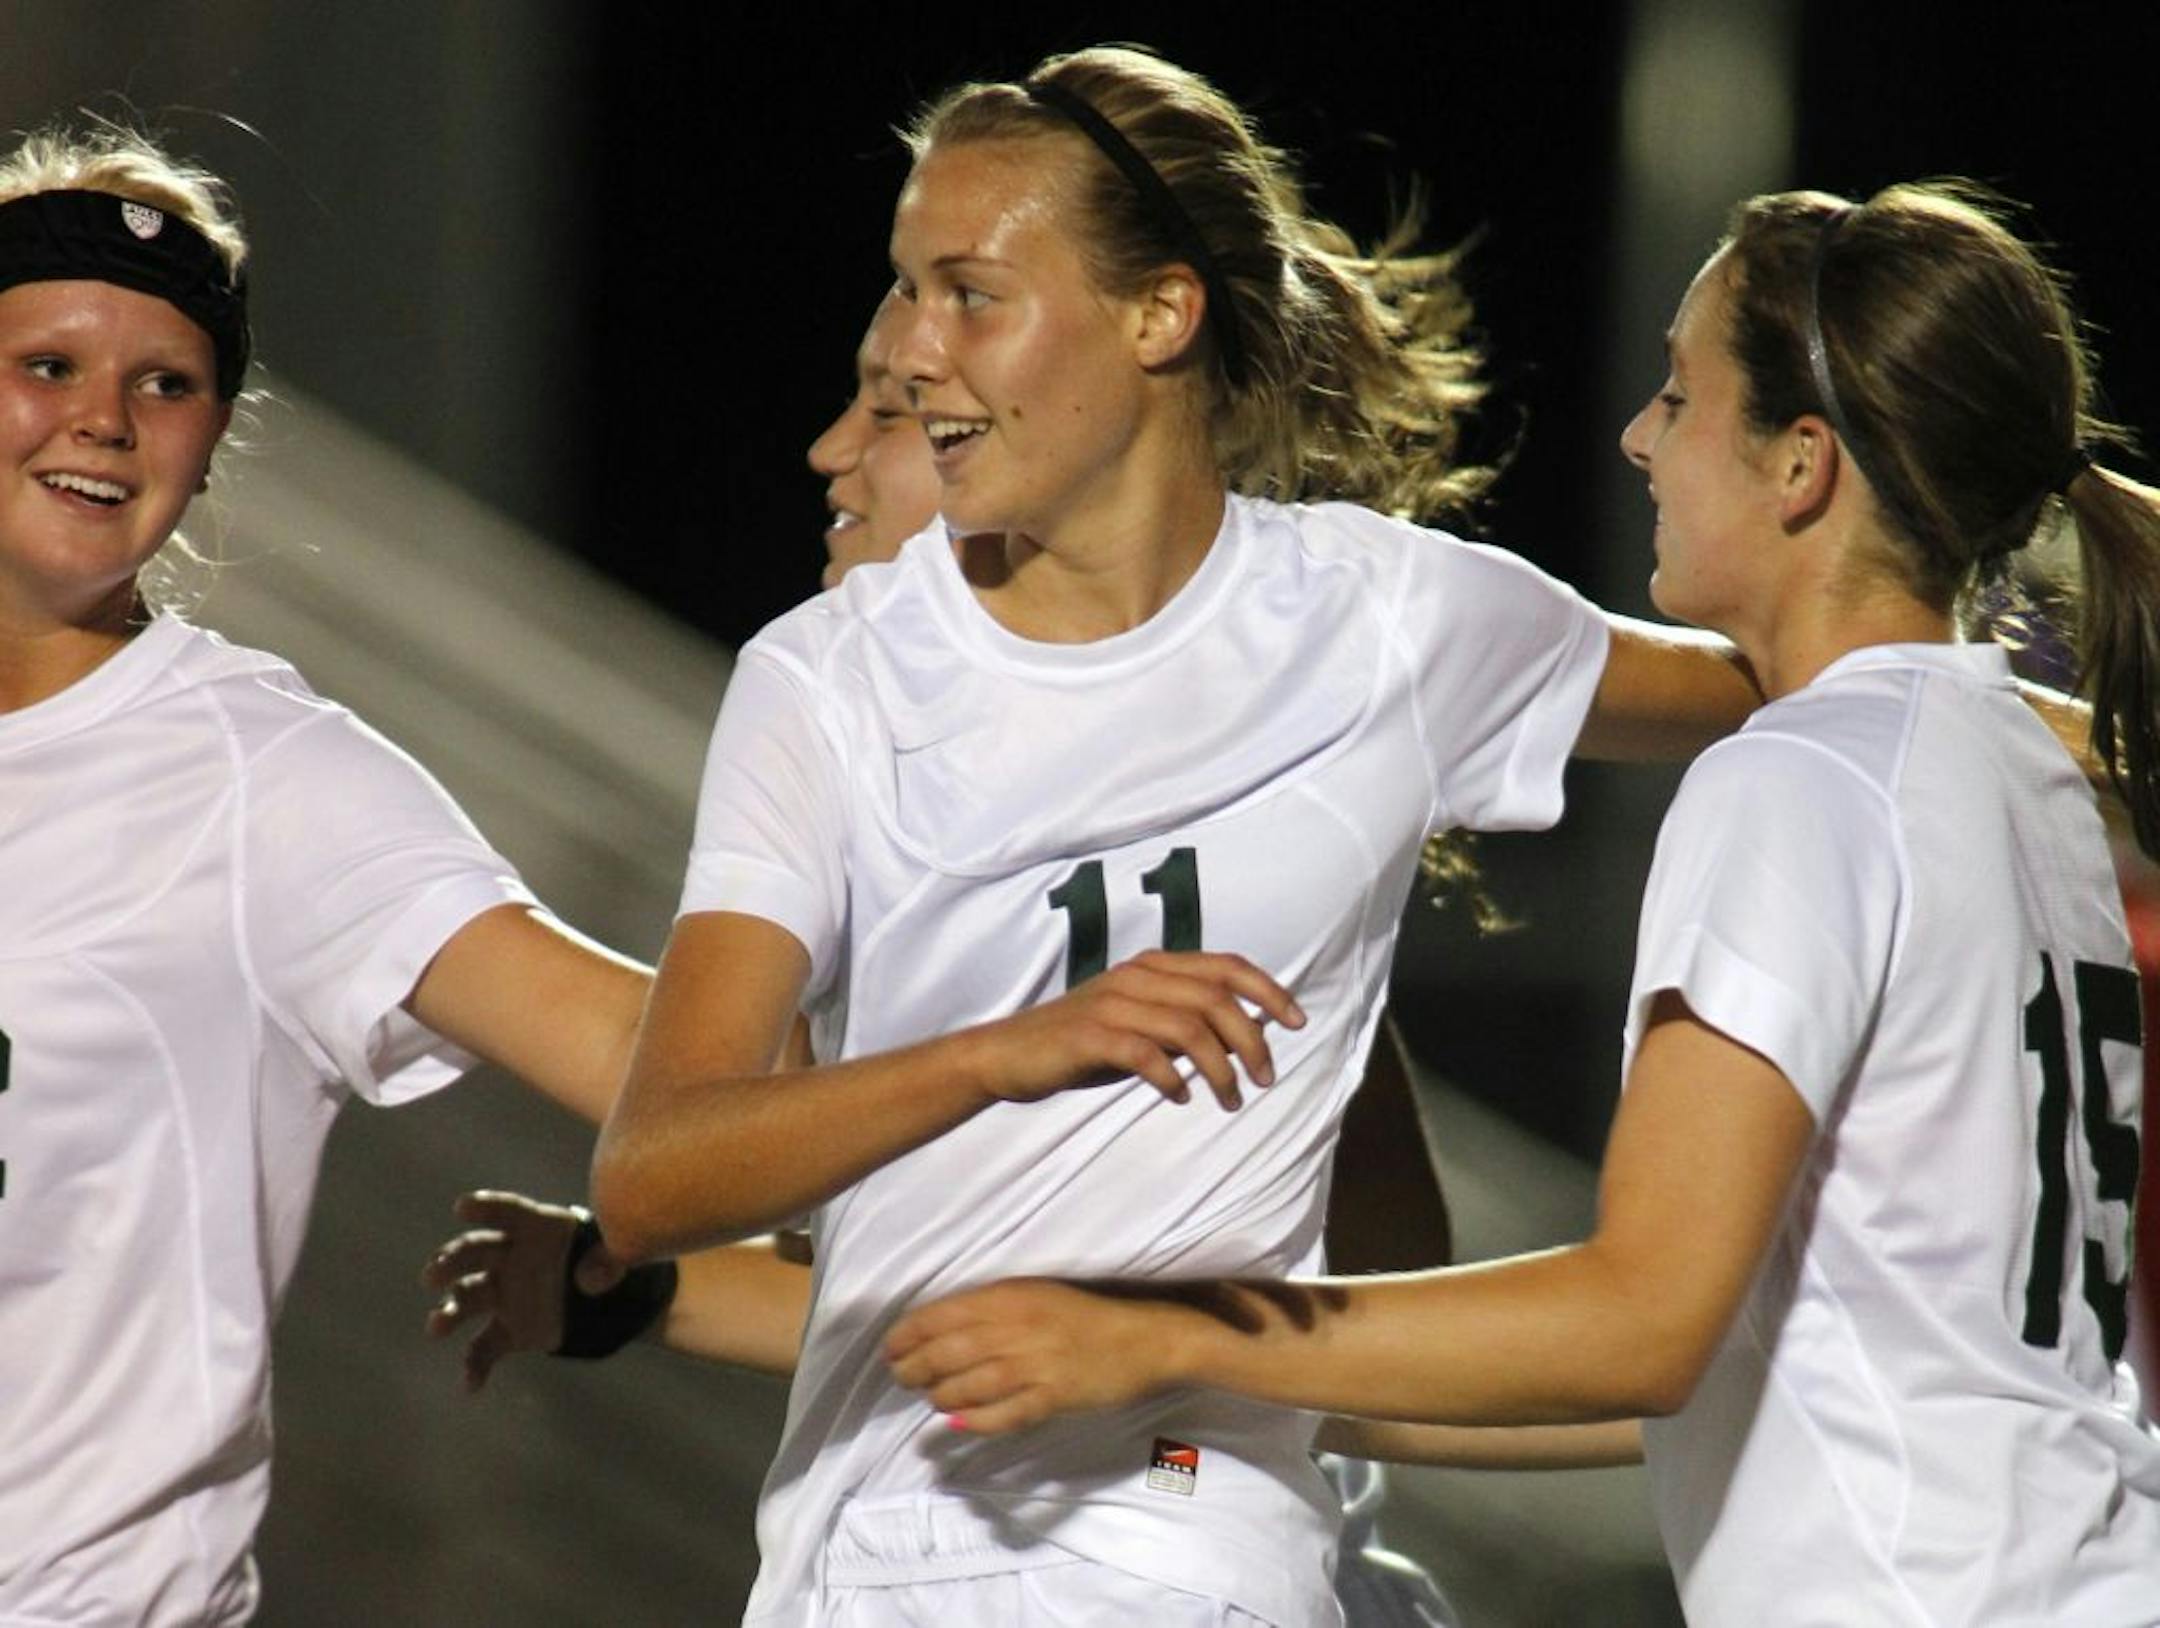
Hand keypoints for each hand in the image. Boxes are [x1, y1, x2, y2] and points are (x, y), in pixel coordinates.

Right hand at [420, 1190, 624, 1390]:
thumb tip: (588, 1280)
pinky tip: (471, 1385)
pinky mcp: (509, 1330)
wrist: (616, 1302)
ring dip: (449, 1311)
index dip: (487, 1207)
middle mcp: (512, 1256)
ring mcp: (506, 1293)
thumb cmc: (616, 1264)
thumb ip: (608, 1263)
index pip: (510, 1212)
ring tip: (435, 1326)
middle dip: (451, 1261)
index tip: (462, 1207)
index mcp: (539, 1228)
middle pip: (475, 1252)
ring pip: (468, 1298)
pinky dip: (475, 1366)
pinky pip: (484, 1348)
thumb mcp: (623, 1257)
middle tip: (432, 1275)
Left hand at [883, 1279, 1174, 1431]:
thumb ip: (988, 1310)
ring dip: (940, 1395)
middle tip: (901, 1378)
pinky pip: (1002, 1414)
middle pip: (947, 1352)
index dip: (907, 1335)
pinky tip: (960, 1422)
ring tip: (932, 1399)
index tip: (891, 1349)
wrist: (1141, 1338)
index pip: (941, 1315)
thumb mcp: (1033, 1294)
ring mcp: (1035, 1364)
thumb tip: (936, 1333)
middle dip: (914, 1368)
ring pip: (968, 1385)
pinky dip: (975, 1421)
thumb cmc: (1081, 1315)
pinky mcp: (1052, 1396)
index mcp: (1009, 1296)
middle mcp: (1017, 1328)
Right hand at [974, 951, 1304, 1110]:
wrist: (1009, 1054)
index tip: (1296, 1022)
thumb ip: (1185, 1021)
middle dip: (1251, 1041)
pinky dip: (1172, 1079)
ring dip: (1220, 1069)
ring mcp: (1112, 1003)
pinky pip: (1146, 1054)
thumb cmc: (1082, 1043)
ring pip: (1189, 1028)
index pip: (1226, 966)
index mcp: (1153, 966)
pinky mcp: (1091, 1035)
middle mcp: (1136, 976)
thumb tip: (1244, 1036)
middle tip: (1265, 1079)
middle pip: (1216, 999)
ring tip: (1229, 1100)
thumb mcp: (1139, 1023)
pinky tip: (1179, 1098)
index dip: (1268, 991)